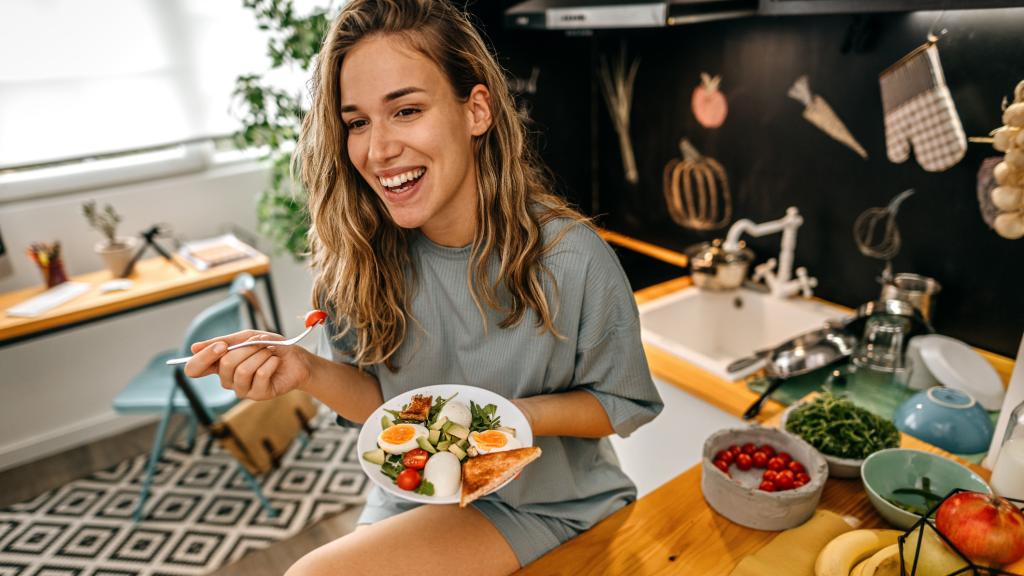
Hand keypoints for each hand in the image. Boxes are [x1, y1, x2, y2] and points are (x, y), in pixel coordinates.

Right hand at [183, 330, 311, 400]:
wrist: (296, 358)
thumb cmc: (271, 347)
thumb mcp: (247, 337)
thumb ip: (223, 341)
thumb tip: (193, 348)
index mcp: (220, 364)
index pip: (195, 369)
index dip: (203, 358)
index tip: (221, 346)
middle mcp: (227, 379)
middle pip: (225, 365)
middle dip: (247, 349)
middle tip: (260, 344)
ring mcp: (242, 389)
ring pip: (243, 370)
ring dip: (260, 355)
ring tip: (269, 353)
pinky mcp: (258, 395)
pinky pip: (260, 375)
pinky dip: (271, 362)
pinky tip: (275, 362)